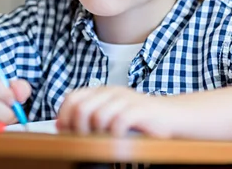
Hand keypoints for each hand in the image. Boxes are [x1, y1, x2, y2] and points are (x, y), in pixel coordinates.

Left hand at [56, 86, 180, 137]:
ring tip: (106, 139)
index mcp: (102, 91)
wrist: (171, 115)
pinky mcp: (139, 110)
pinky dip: (115, 135)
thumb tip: (60, 124)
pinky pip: (118, 123)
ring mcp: (126, 99)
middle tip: (86, 139)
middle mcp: (112, 92)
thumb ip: (87, 115)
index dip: (65, 116)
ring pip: (98, 117)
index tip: (66, 131)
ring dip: (98, 133)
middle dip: (79, 129)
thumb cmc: (139, 118)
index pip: (72, 98)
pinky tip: (119, 138)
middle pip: (82, 109)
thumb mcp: (110, 113)